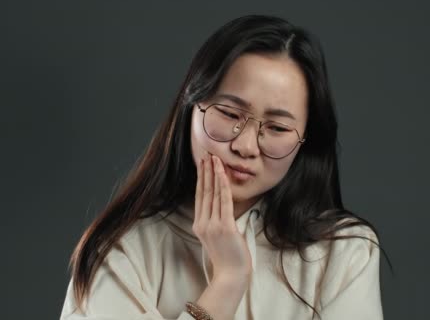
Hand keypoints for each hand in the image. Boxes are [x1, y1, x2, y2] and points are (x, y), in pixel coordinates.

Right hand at [192, 154, 252, 281]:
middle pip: (204, 192)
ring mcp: (212, 226)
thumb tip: (222, 206)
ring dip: (214, 174)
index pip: (200, 196)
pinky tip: (223, 175)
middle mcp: (203, 223)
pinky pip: (224, 202)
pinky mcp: (224, 228)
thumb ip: (216, 220)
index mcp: (199, 224)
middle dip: (206, 171)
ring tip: (215, 159)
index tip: (203, 164)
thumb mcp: (217, 236)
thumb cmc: (228, 257)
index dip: (201, 178)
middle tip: (207, 154)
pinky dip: (224, 186)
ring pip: (213, 194)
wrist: (231, 275)